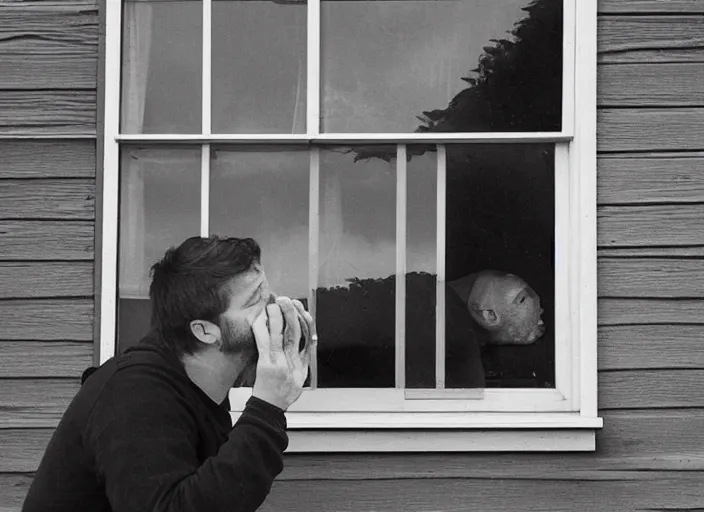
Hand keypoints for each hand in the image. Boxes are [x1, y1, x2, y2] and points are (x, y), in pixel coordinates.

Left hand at [250, 296, 315, 410]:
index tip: (300, 308)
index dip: (305, 320)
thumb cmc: (283, 394)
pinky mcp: (265, 364)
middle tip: (286, 300)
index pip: (307, 336)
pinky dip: (262, 328)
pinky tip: (261, 317)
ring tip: (275, 304)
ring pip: (281, 334)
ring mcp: (278, 362)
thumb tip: (309, 339)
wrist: (270, 408)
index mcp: (302, 363)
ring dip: (278, 317)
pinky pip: (264, 342)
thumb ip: (305, 358)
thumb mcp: (301, 378)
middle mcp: (292, 361)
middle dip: (291, 313)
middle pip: (295, 332)